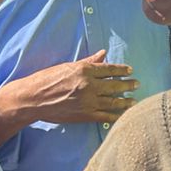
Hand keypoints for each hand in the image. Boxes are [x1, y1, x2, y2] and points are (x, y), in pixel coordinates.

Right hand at [0, 50, 136, 126]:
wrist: (33, 99)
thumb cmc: (47, 79)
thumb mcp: (68, 66)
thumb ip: (88, 62)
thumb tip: (103, 54)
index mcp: (84, 71)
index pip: (109, 69)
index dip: (122, 70)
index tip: (130, 71)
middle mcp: (89, 85)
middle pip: (115, 85)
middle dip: (128, 85)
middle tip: (137, 84)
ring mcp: (88, 102)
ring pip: (113, 101)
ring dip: (126, 101)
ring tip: (134, 100)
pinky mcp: (85, 116)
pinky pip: (106, 116)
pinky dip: (117, 116)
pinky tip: (124, 115)